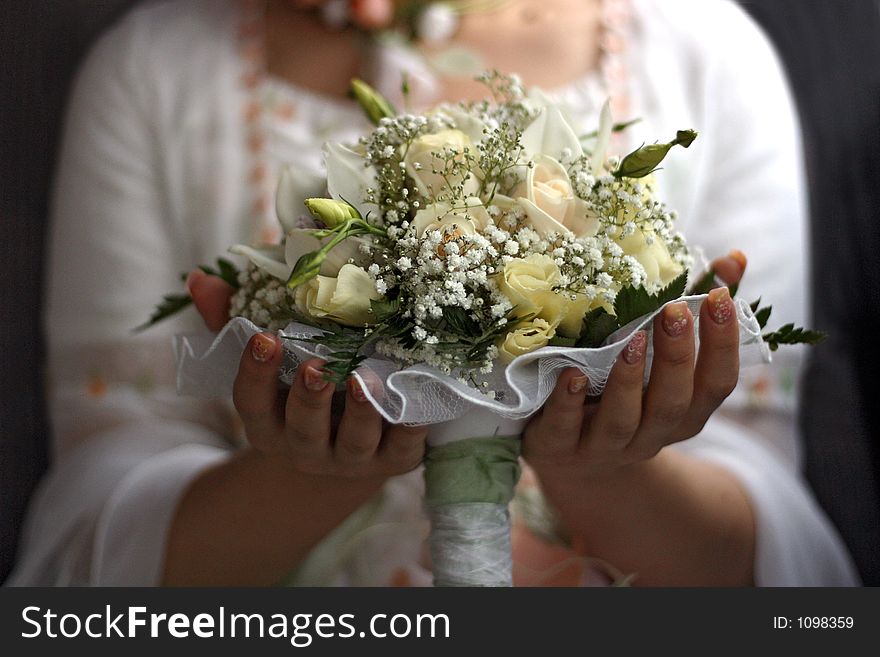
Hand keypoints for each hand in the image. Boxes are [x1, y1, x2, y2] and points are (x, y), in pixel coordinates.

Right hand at [186, 268, 426, 479]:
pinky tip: (419, 403)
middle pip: (302, 429)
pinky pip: (403, 449)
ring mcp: (351, 458)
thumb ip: (234, 318)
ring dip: (360, 414)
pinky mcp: (393, 460)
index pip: (251, 403)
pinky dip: (412, 428)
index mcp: (270, 420)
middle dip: (309, 399)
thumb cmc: (302, 384)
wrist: (351, 444)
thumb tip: (201, 279)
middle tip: (317, 368)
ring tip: (365, 380)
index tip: (265, 338)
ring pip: (353, 444)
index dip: (256, 374)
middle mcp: (306, 445)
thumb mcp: (269, 357)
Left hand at [523, 252, 745, 483]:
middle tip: (674, 311)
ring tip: (630, 340)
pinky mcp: (558, 447)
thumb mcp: (658, 359)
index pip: (716, 384)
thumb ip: (692, 311)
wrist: (569, 457)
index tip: (720, 297)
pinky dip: (569, 402)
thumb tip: (734, 258)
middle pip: (673, 404)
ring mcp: (603, 446)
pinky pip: (565, 428)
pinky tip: (572, 375)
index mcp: (683, 413)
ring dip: (629, 381)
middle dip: (676, 357)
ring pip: (623, 421)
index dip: (722, 344)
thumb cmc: (622, 393)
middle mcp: (650, 435)